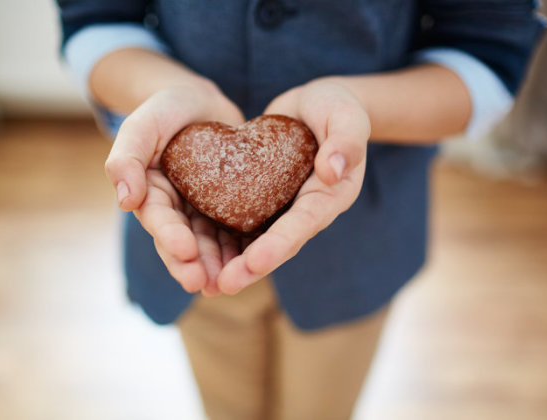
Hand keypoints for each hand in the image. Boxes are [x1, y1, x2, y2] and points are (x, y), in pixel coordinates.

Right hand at [104, 81, 244, 295]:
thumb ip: (126, 157)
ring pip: (211, 244)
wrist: (199, 102)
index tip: (186, 252)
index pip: (159, 220)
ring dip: (219, 265)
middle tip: (207, 283)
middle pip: (184, 242)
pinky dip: (243, 247)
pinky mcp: (229, 206)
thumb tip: (125, 200)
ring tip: (231, 283)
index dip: (171, 238)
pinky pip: (236, 230)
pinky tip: (255, 262)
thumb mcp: (142, 125)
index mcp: (151, 194)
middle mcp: (176, 209)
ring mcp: (203, 210)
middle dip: (194, 264)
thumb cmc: (165, 110)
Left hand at [216, 78, 370, 294]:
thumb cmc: (336, 106)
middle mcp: (308, 209)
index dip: (280, 243)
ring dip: (236, 263)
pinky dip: (227, 240)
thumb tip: (334, 170)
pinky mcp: (265, 199)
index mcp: (331, 194)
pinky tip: (201, 255)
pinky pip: (246, 222)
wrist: (316, 106)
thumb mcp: (346, 114)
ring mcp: (285, 207)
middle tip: (223, 285)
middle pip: (280, 242)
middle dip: (253, 266)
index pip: (305, 222)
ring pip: (259, 240)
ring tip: (207, 284)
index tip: (256, 262)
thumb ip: (345, 139)